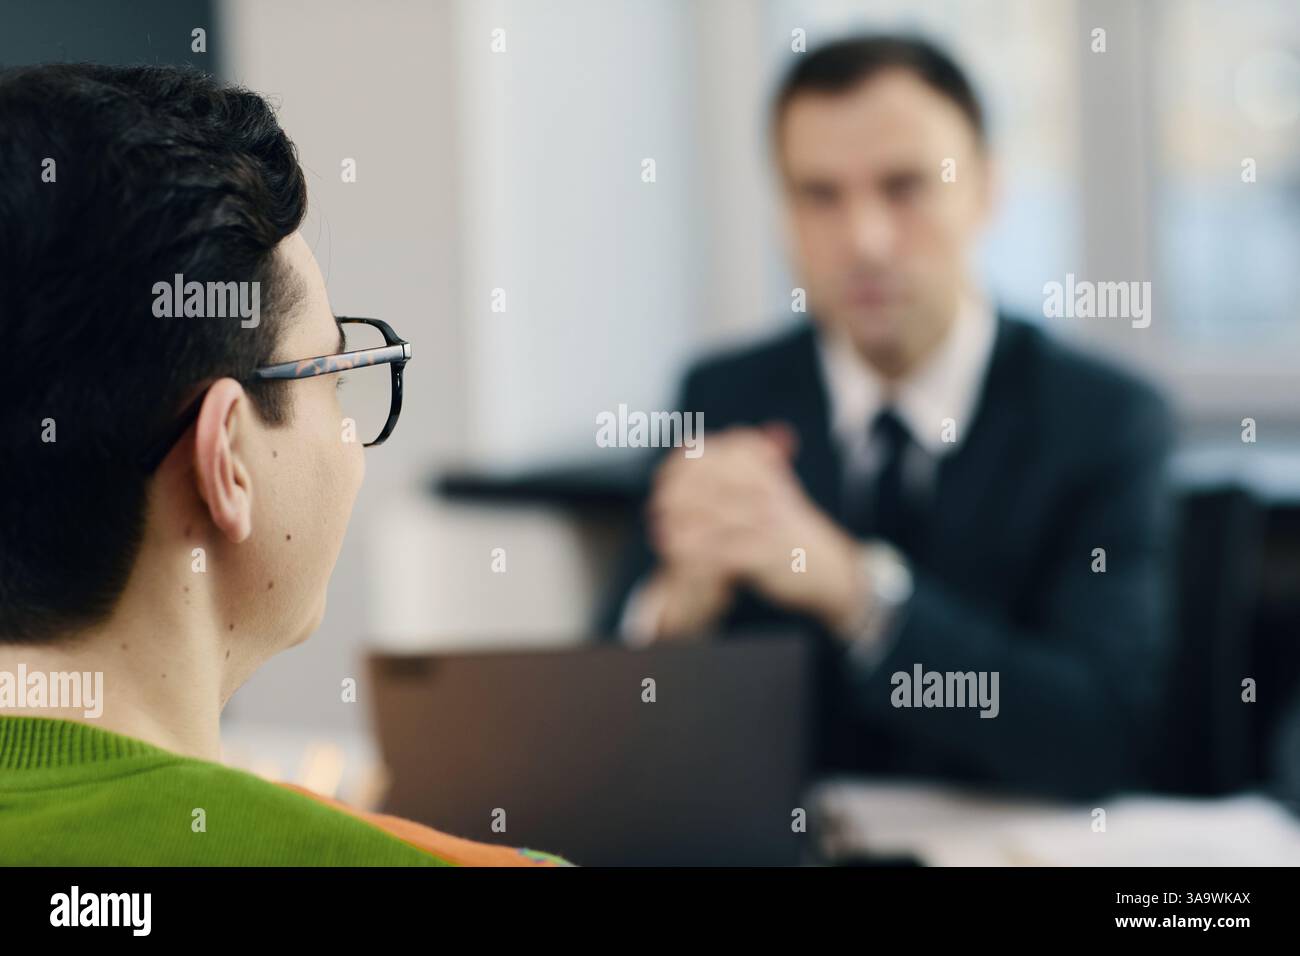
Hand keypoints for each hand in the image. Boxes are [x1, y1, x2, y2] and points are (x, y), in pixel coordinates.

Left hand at [646, 423, 864, 632]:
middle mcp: (766, 490)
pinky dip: (696, 553)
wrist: (826, 566)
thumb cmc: (785, 525)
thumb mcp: (763, 484)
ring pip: (713, 518)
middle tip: (655, 509)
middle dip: (676, 498)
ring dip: (681, 527)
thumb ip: (728, 462)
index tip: (662, 483)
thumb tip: (687, 439)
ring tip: (659, 535)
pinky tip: (678, 556)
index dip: (680, 468)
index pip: (712, 456)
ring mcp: (768, 521)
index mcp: (763, 468)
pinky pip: (723, 551)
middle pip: (708, 485)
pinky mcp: (767, 553)